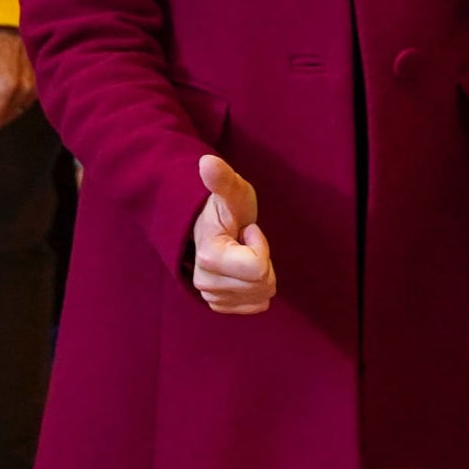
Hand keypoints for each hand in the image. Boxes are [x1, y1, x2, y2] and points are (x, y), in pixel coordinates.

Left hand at [0, 27, 33, 128]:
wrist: (14, 27)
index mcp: (7, 87)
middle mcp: (25, 91)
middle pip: (4, 119)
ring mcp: (35, 90)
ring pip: (15, 113)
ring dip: (4, 106)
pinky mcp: (40, 87)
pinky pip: (24, 105)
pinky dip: (15, 100)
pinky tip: (10, 85)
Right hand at [190, 154, 274, 312]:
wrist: (214, 225)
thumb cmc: (227, 206)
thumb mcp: (232, 190)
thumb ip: (223, 179)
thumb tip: (207, 162)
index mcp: (208, 255)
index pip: (258, 268)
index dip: (260, 245)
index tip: (247, 230)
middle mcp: (204, 281)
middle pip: (262, 284)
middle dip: (263, 260)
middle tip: (246, 242)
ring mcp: (210, 295)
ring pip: (261, 296)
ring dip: (260, 274)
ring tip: (244, 254)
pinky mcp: (220, 304)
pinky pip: (255, 306)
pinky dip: (257, 289)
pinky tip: (245, 272)